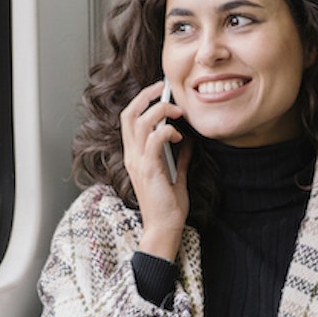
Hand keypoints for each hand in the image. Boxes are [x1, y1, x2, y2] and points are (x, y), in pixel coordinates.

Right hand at [120, 81, 190, 260]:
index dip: (142, 101)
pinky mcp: (148, 169)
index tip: (160, 92)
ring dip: (159, 111)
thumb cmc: (168, 206)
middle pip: (129, 114)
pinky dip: (167, 131)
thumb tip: (188, 142)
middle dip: (146, 96)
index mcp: (135, 156)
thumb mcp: (176, 176)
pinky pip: (153, 140)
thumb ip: (180, 158)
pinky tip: (179, 136)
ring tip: (177, 112)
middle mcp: (132, 156)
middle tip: (164, 88)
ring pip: (139, 122)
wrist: (165, 228)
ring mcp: (138, 162)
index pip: (130, 119)